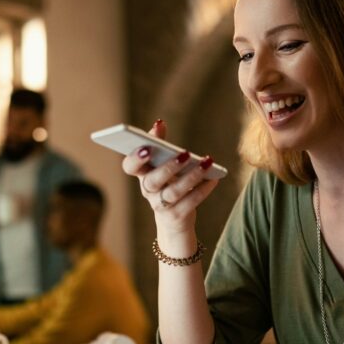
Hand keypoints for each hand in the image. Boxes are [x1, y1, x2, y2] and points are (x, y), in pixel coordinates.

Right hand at [121, 120, 219, 234]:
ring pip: (173, 192)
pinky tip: (214, 178)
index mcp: (141, 175)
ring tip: (206, 163)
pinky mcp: (176, 216)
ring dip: (191, 176)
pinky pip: (190, 203)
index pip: (130, 167)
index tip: (147, 147)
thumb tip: (159, 123)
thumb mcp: (161, 165)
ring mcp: (161, 206)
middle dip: (168, 167)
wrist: (174, 220)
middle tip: (185, 153)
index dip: (135, 159)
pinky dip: (202, 190)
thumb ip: (159, 144)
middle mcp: (148, 191)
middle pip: (152, 181)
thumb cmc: (167, 184)